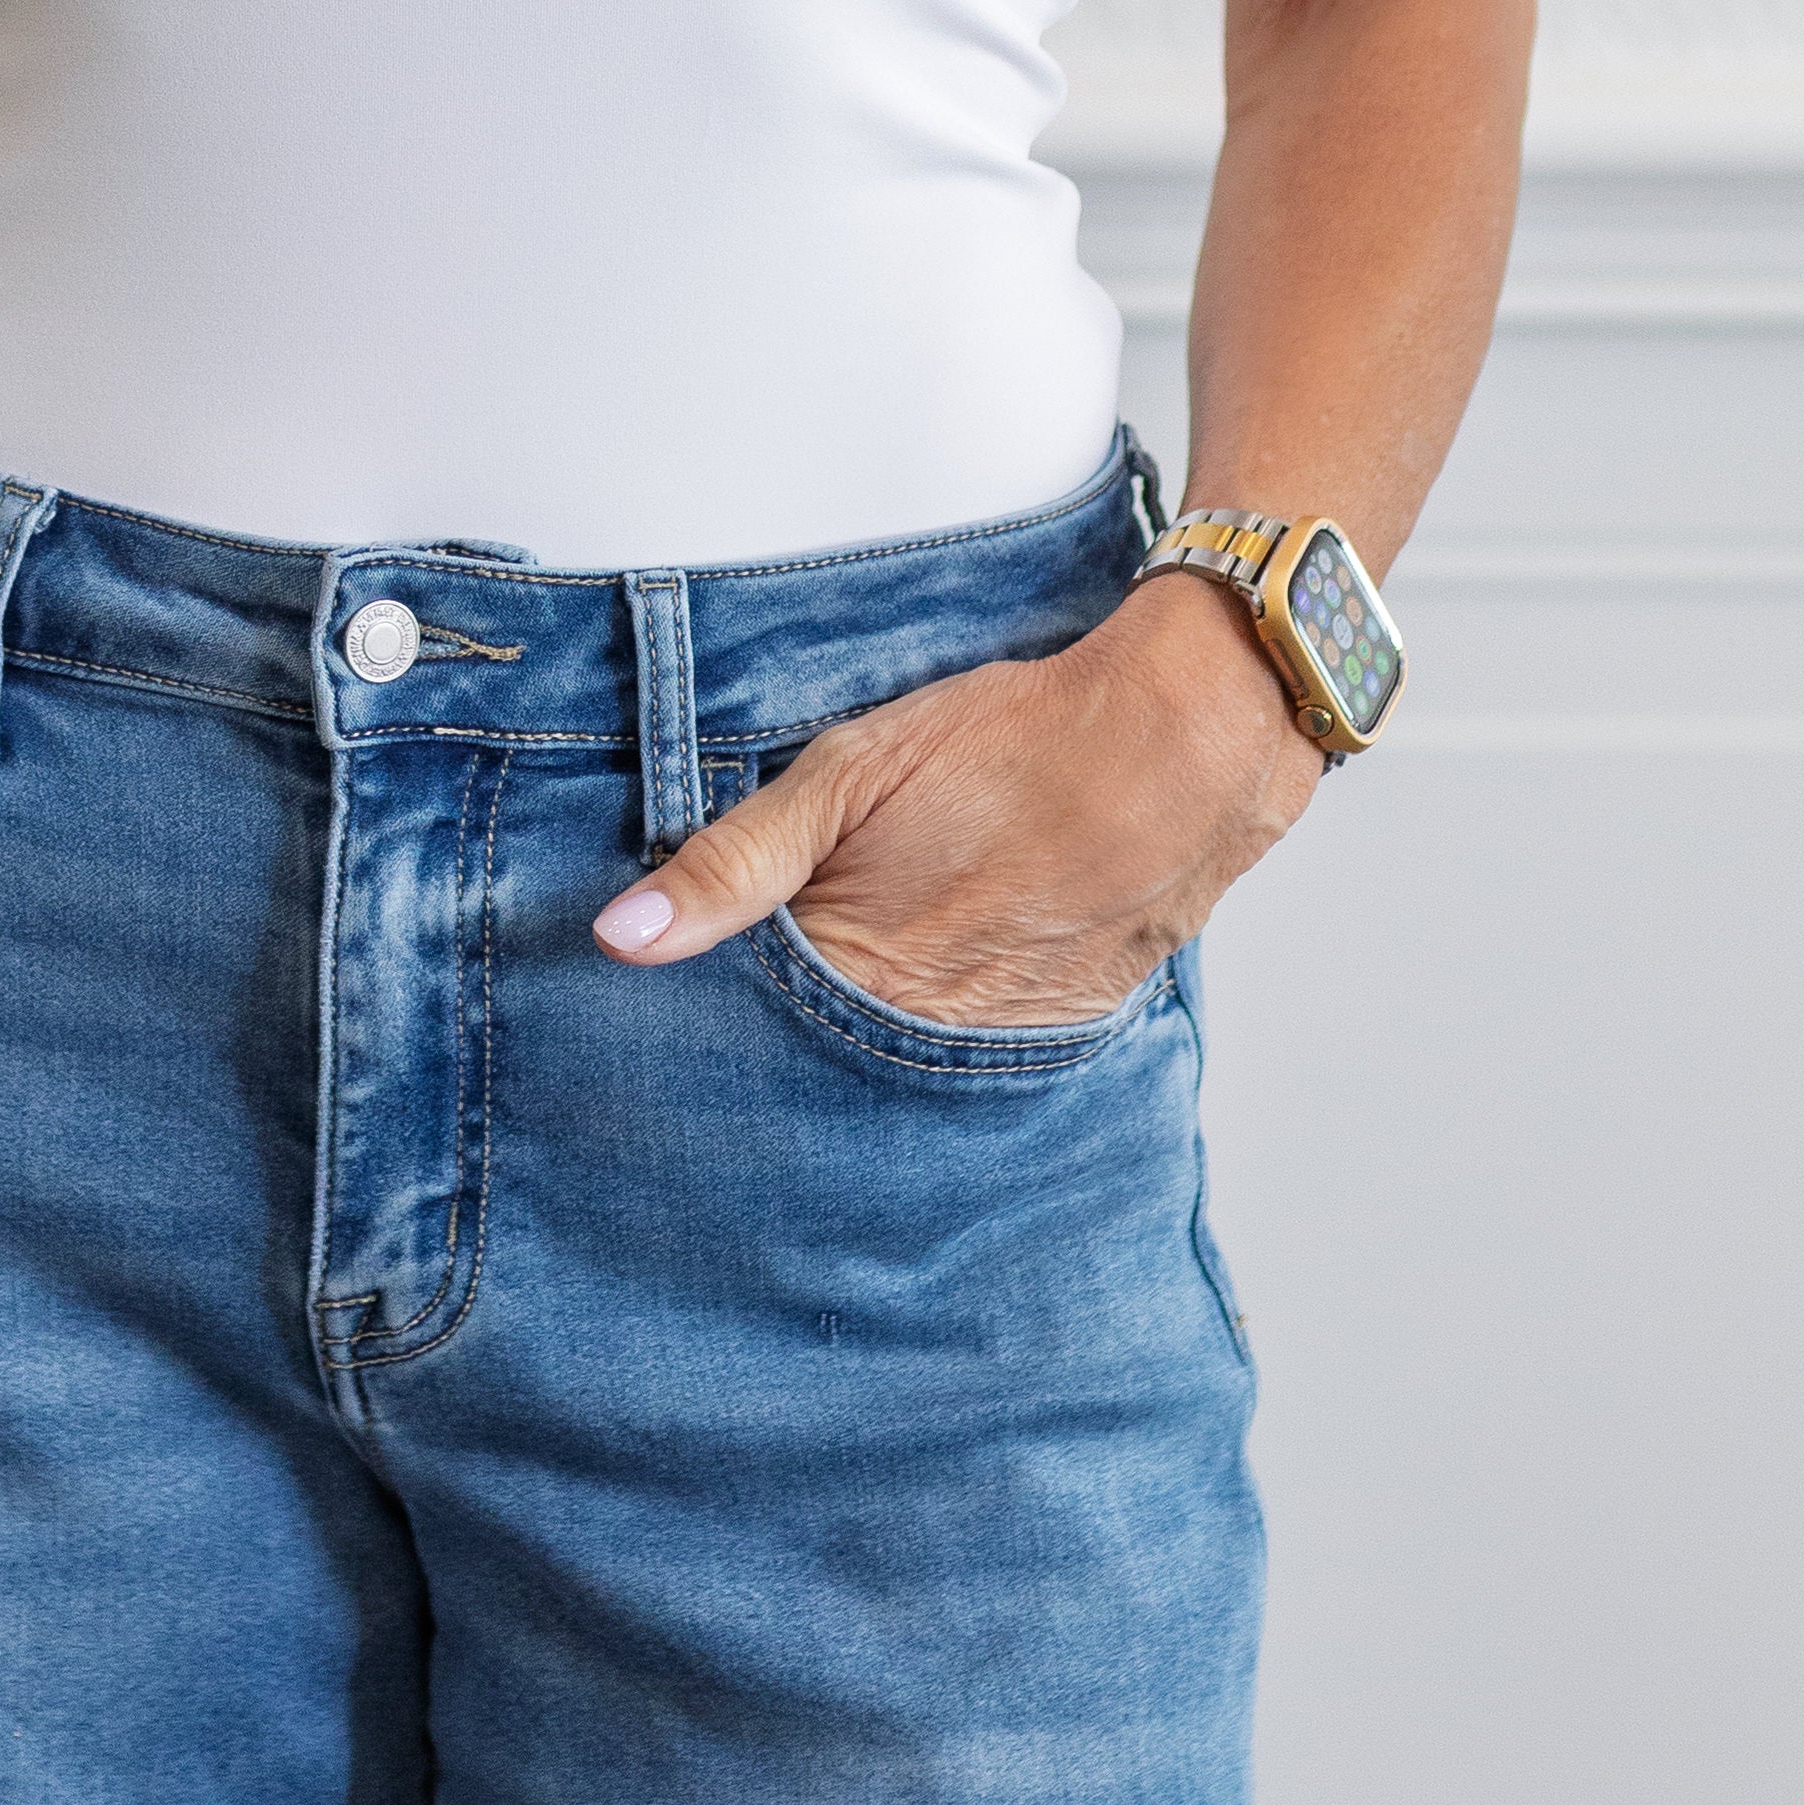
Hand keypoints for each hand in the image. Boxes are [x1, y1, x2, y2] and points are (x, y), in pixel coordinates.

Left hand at [591, 563, 1321, 1026]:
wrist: (1183, 740)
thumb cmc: (1011, 740)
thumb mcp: (850, 772)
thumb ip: (732, 861)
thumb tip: (620, 939)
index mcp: (857, 971)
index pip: (749, 1029)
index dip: (717, 1001)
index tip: (685, 992)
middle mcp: (926, 1033)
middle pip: (825, 1060)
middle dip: (792, 1030)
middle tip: (801, 959)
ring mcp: (1002, 1043)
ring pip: (905, 1064)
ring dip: (879, 1027)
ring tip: (891, 945)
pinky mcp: (1066, 1029)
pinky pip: (986, 1052)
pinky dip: (958, 1017)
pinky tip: (959, 956)